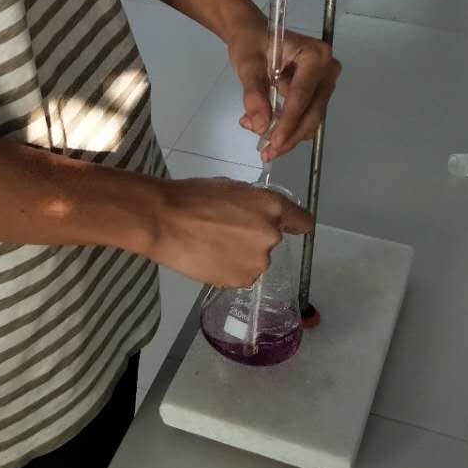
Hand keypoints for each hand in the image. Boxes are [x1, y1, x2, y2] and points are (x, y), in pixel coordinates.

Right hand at [149, 176, 313, 287]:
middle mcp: (271, 235)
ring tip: (213, 246)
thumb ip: (253, 203)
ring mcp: (257, 261)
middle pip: (272, 239)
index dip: (295, 223)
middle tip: (226, 231)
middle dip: (254, 237)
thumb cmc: (193, 196)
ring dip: (241, 255)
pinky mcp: (241, 280)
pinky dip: (229, 268)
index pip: (303, 222)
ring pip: (255, 259)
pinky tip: (209, 258)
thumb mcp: (231, 188)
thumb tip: (258, 214)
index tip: (289, 226)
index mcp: (272, 207)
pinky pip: (241, 274)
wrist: (165, 220)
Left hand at [224, 7, 341, 163]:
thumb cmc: (250, 43)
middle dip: (289, 135)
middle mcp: (327, 68)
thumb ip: (253, 94)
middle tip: (267, 152)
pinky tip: (263, 126)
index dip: (288, 122)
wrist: (251, 34)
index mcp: (314, 55)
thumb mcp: (247, 65)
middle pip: (312, 111)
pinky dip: (287, 126)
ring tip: (261, 141)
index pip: (303, 95)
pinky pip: (305, 115)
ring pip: (310, 118)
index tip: (274, 143)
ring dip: (287, 134)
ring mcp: (325, 81)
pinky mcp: (318, 92)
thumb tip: (260, 126)